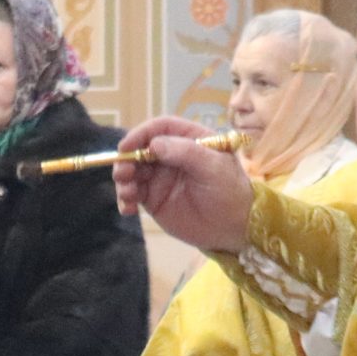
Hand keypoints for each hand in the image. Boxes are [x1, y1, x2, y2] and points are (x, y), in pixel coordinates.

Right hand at [112, 115, 254, 251]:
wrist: (233, 227)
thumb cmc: (229, 191)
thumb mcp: (213, 167)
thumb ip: (185, 153)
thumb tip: (153, 145)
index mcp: (188, 139)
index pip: (160, 128)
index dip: (141, 134)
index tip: (127, 147)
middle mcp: (171, 155)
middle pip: (140, 149)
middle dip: (127, 160)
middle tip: (123, 174)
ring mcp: (160, 177)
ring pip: (132, 172)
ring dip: (123, 180)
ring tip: (127, 194)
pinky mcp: (153, 199)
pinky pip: (132, 195)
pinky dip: (125, 200)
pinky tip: (128, 209)